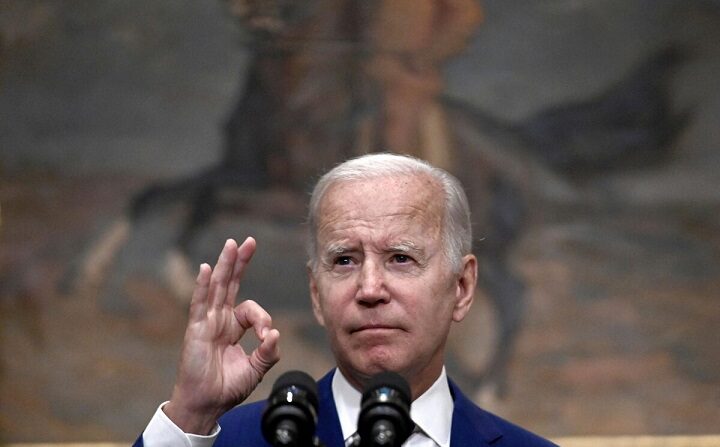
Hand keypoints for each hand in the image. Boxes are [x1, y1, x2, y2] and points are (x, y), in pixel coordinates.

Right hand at [164, 237, 279, 433]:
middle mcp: (219, 320)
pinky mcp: (196, 329)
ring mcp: (206, 322)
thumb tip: (274, 334)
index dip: (262, 319)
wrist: (206, 404)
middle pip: (230, 284)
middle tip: (249, 241)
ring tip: (232, 244)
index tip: (267, 336)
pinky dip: (202, 285)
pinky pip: (199, 303)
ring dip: (225, 265)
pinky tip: (206, 269)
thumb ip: (268, 352)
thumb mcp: (256, 369)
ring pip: (217, 287)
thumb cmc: (227, 388)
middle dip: (240, 263)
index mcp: (232, 328)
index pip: (251, 310)